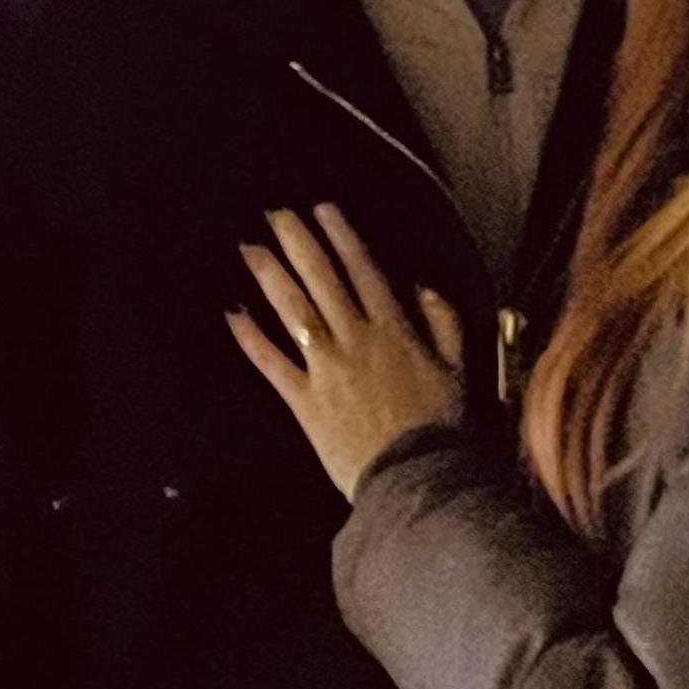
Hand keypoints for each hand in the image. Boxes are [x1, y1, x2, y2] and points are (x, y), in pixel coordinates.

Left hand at [229, 205, 466, 501]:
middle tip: (273, 212)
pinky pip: (272, 363)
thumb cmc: (441, 427)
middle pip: (321, 279)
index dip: (341, 236)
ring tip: (247, 246)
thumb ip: (444, 321)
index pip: (363, 270)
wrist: (421, 479)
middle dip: (296, 241)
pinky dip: (250, 338)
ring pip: (293, 310)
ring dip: (268, 275)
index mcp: (393, 330)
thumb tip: (423, 284)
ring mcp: (327, 368)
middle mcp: (356, 339)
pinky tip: (231, 313)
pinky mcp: (305, 400)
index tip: (322, 209)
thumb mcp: (457, 368)